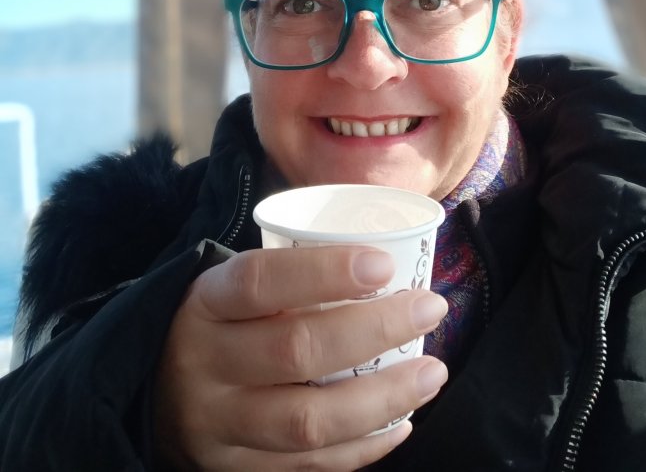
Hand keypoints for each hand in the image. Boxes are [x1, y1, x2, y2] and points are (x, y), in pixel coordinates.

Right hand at [154, 246, 447, 470]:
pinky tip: (401, 421)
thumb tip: (390, 257)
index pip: (262, 282)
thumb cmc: (220, 321)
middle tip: (430, 308)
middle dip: (376, 330)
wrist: (151, 387)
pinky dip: (362, 448)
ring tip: (431, 373)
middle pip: (296, 351)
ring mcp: (217, 426)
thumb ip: (290, 276)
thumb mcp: (232, 285)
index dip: (325, 272)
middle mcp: (204, 364)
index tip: (385, 264)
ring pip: (307, 421)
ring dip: (383, 398)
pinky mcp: (233, 470)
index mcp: (205, 302)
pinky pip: (307, 466)